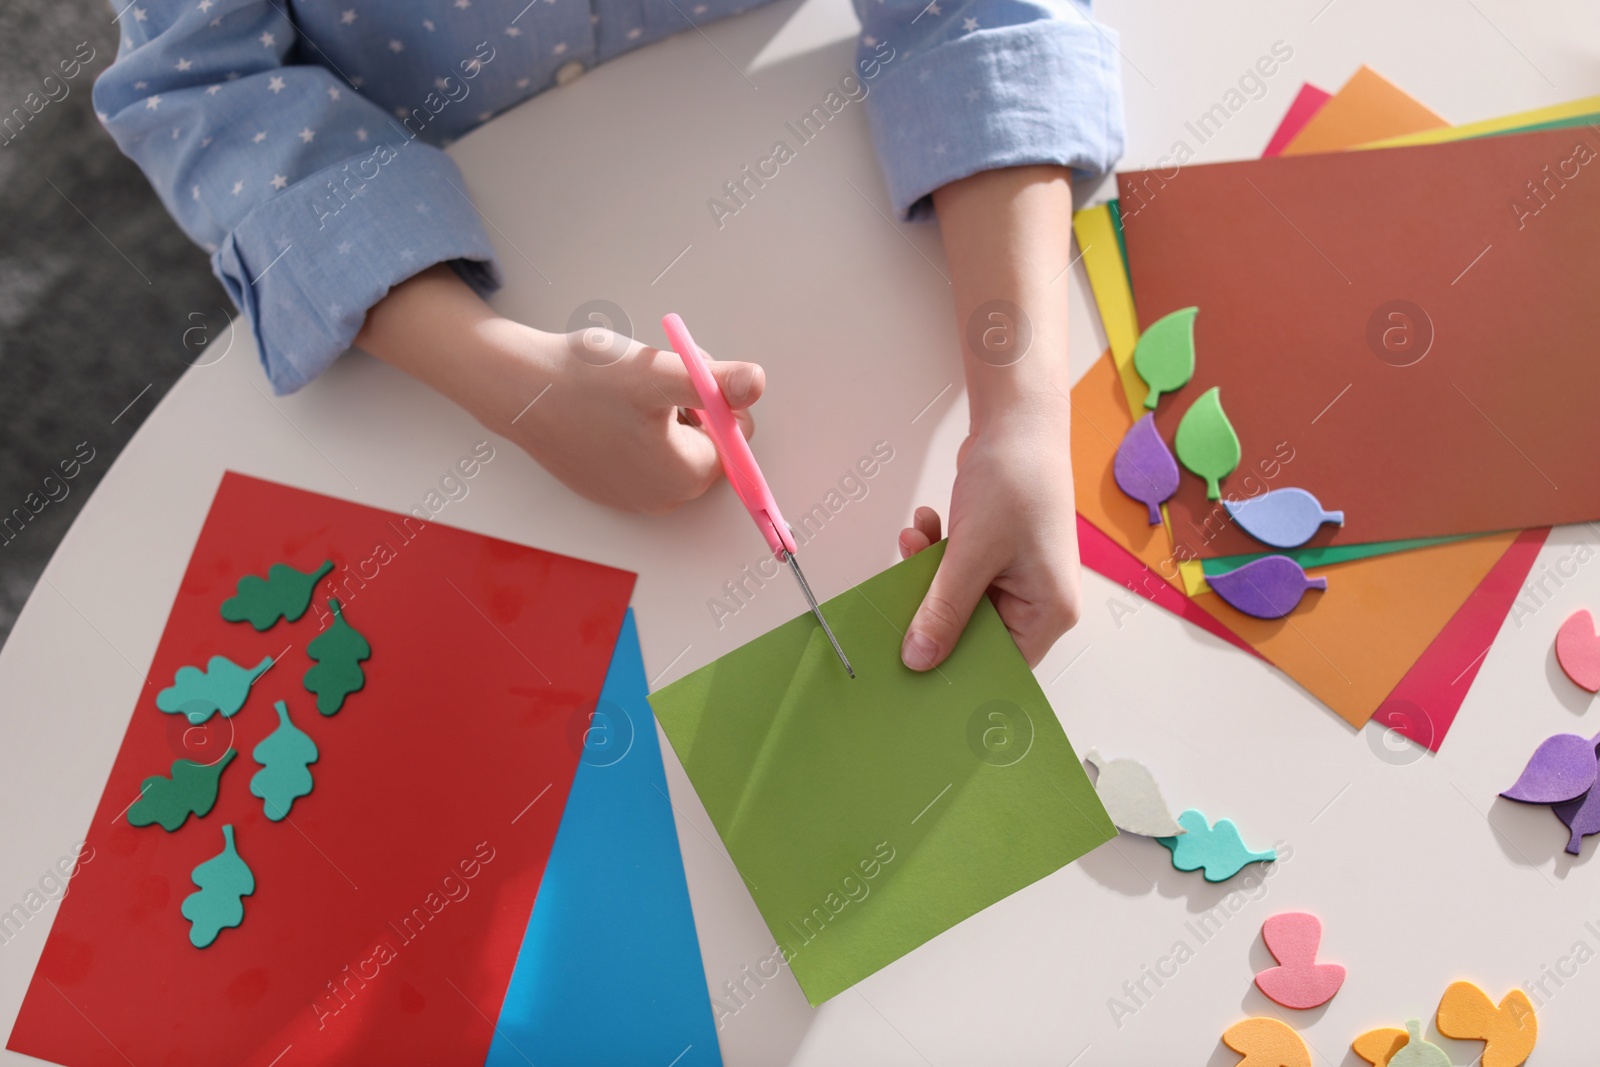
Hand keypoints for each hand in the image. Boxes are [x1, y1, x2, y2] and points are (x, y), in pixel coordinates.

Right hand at [506, 325, 764, 513]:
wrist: (516, 388)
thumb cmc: (585, 381)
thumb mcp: (659, 373)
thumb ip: (714, 382)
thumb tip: (757, 381)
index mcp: (685, 478)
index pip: (734, 434)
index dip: (712, 396)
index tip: (680, 376)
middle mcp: (663, 500)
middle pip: (708, 441)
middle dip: (692, 405)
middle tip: (655, 377)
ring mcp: (632, 498)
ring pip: (676, 444)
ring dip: (666, 412)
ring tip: (629, 389)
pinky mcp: (608, 487)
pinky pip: (644, 454)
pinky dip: (638, 426)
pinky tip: (609, 407)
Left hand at [898, 400, 1080, 670]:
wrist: (1017, 423)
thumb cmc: (1016, 480)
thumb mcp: (972, 554)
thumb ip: (944, 610)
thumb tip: (919, 659)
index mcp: (1049, 611)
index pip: (1001, 664)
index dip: (958, 667)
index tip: (914, 667)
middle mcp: (1038, 600)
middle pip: (976, 634)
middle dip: (934, 611)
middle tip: (899, 601)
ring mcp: (1017, 577)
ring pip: (960, 601)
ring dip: (929, 575)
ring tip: (914, 542)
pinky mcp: (997, 556)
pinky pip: (957, 572)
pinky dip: (935, 553)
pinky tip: (925, 526)